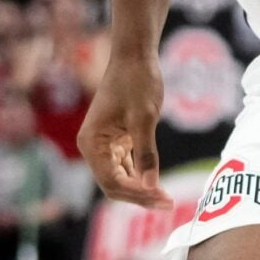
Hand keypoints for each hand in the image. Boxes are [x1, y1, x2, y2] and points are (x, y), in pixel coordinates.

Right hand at [79, 54, 168, 208]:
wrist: (135, 56)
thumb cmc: (137, 82)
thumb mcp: (144, 119)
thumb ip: (147, 154)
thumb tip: (151, 186)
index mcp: (91, 143)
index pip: (111, 182)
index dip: (137, 194)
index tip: (162, 198)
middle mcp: (92, 147)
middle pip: (114, 185)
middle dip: (139, 196)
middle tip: (168, 203)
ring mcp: (104, 144)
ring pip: (120, 178)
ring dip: (141, 189)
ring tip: (166, 198)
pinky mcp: (116, 140)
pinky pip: (125, 167)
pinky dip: (140, 176)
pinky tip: (158, 183)